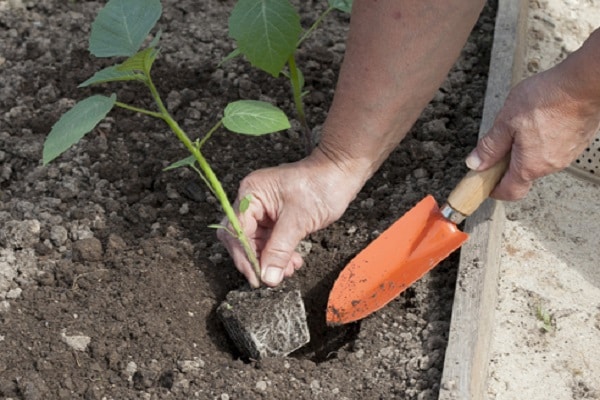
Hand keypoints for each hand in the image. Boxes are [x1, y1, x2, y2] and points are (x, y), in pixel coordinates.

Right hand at [217, 148, 364, 287]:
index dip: (244, 256)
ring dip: (270, 259)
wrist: (341, 172)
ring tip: (288, 270)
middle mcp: (252, 200)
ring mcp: (264, 209)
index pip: (236, 230)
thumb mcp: (299, 220)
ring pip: (256, 242)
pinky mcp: (276, 216)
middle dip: (256, 259)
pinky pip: (270, 240)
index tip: (257, 277)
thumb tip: (268, 277)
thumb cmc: (321, 184)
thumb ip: (280, 250)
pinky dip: (279, 253)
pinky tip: (292, 261)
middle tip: (270, 278)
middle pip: (241, 238)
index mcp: (251, 193)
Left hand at [466, 65, 599, 199]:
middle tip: (499, 144)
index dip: (494, 189)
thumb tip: (476, 164)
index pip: (510, 191)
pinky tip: (539, 121)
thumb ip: (490, 146)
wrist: (584, 83)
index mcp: (530, 166)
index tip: (485, 182)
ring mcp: (566, 155)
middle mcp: (550, 166)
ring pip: (538, 161)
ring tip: (521, 124)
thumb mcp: (506, 121)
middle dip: (508, 164)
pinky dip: (541, 141)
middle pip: (523, 175)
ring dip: (525, 150)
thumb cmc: (547, 99)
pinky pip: (553, 149)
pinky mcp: (576, 142)